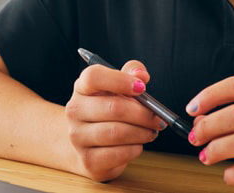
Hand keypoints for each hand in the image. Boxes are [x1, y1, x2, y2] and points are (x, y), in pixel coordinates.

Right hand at [64, 59, 165, 180]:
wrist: (86, 144)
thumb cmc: (107, 111)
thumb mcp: (117, 88)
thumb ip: (131, 73)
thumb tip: (141, 76)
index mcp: (82, 88)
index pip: (93, 77)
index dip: (120, 80)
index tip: (142, 87)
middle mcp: (75, 111)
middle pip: (113, 107)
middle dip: (143, 114)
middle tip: (158, 118)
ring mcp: (78, 137)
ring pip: (117, 133)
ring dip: (142, 132)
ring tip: (150, 131)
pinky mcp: (88, 161)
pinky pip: (119, 154)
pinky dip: (135, 149)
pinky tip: (137, 144)